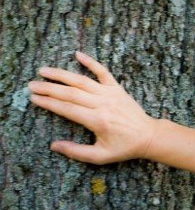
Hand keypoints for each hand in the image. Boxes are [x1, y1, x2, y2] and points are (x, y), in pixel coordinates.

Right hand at [28, 51, 157, 164]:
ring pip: (82, 81)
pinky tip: (78, 54)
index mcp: (97, 121)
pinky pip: (103, 72)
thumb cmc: (124, 147)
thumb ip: (76, 152)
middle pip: (71, 93)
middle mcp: (102, 104)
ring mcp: (110, 94)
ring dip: (62, 74)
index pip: (67, 109)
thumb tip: (54, 145)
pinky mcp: (117, 89)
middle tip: (32, 85)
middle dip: (49, 88)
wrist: (148, 136)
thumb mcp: (100, 156)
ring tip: (44, 71)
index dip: (49, 103)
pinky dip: (91, 62)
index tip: (34, 99)